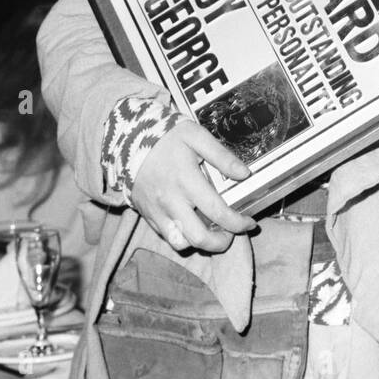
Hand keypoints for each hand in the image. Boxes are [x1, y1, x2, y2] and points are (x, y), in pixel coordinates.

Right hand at [130, 123, 255, 253]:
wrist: (128, 139)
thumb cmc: (165, 136)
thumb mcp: (196, 135)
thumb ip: (221, 156)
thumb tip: (244, 173)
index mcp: (187, 182)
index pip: (218, 213)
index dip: (238, 223)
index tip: (250, 223)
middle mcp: (171, 202)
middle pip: (199, 239)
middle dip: (221, 243)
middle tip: (231, 234)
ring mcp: (157, 211)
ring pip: (179, 243)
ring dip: (199, 243)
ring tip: (211, 231)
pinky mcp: (147, 215)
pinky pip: (166, 235)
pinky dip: (182, 235)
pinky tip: (193, 223)